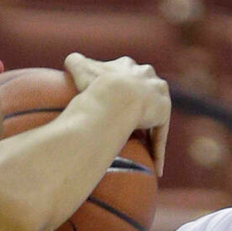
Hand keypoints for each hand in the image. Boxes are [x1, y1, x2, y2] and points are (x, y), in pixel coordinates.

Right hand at [65, 51, 170, 175]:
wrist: (115, 96)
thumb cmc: (96, 84)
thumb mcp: (79, 68)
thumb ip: (75, 62)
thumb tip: (68, 62)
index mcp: (127, 65)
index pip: (126, 75)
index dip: (121, 88)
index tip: (116, 100)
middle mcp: (146, 75)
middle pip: (144, 91)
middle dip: (140, 103)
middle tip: (130, 123)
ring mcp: (157, 93)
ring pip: (154, 114)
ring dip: (149, 130)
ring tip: (143, 149)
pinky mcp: (163, 110)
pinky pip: (160, 134)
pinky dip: (157, 151)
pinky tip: (155, 168)